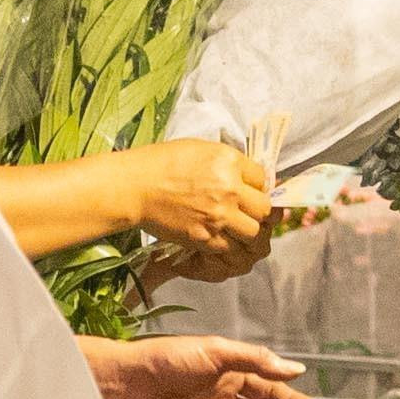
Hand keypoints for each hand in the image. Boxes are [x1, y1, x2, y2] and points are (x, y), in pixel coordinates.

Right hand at [127, 138, 276, 275]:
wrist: (134, 186)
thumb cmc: (161, 163)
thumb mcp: (200, 149)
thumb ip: (228, 163)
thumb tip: (248, 176)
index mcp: (228, 161)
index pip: (263, 178)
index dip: (259, 186)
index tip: (252, 191)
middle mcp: (229, 189)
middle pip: (265, 209)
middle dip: (260, 212)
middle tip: (250, 213)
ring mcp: (218, 216)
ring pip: (254, 233)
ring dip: (249, 232)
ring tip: (238, 229)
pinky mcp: (205, 237)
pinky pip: (231, 248)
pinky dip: (230, 246)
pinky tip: (221, 238)